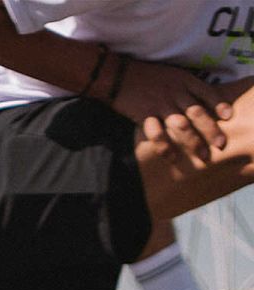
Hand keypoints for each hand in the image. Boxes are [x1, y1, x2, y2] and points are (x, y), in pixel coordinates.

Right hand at [111, 59, 234, 163]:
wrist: (118, 75)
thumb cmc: (144, 75)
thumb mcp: (171, 74)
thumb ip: (184, 87)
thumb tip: (197, 100)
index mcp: (183, 80)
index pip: (207, 92)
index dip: (219, 105)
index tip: (228, 117)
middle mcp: (175, 93)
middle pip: (198, 112)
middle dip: (211, 130)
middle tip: (220, 145)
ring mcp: (161, 105)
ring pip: (183, 125)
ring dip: (194, 142)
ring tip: (203, 156)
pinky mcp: (145, 116)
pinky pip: (158, 135)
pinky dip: (166, 148)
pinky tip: (173, 159)